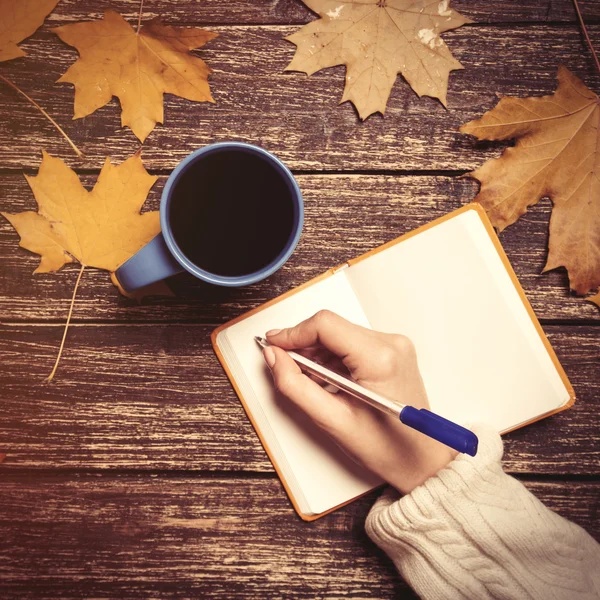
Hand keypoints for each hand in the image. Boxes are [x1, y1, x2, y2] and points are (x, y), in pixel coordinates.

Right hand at [262, 310, 455, 494]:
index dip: (292, 333)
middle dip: (303, 344)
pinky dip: (332, 357)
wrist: (422, 461)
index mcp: (379, 358)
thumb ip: (295, 386)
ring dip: (317, 352)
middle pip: (331, 327)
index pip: (325, 324)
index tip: (273, 345)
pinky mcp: (392, 351)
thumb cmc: (387, 448)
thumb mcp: (332, 421)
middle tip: (285, 366)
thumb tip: (274, 357)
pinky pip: (351, 343)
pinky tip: (326, 380)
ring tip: (309, 382)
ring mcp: (394, 346)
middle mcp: (391, 344)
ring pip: (339, 333)